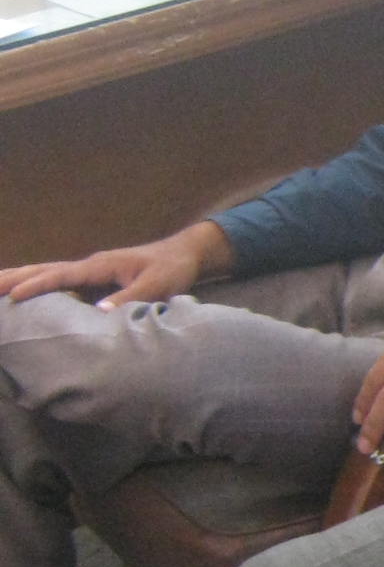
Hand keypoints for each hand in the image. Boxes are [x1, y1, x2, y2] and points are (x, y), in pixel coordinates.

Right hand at [0, 222, 230, 306]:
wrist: (184, 254)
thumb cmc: (172, 268)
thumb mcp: (157, 284)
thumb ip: (130, 297)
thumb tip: (99, 312)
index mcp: (100, 265)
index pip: (61, 275)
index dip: (38, 286)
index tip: (14, 297)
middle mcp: (90, 265)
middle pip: (44, 270)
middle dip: (15, 278)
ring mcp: (90, 271)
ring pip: (48, 273)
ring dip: (20, 279)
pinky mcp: (94, 279)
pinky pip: (60, 282)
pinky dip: (38, 285)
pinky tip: (26, 294)